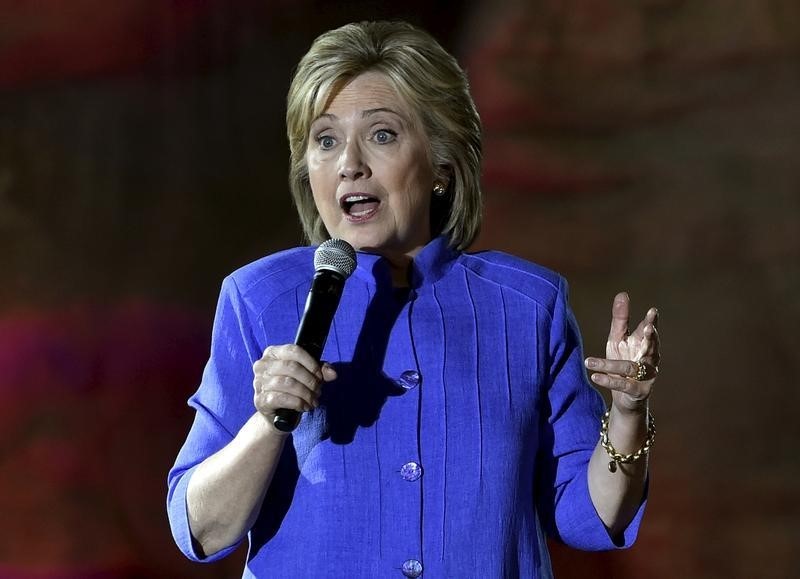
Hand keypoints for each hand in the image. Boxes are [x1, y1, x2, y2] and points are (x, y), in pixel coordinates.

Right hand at [252, 344, 336, 426]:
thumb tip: (332, 373)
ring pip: (288, 383)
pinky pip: (282, 398)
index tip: (320, 375)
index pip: (294, 350)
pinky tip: (304, 407)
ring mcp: (259, 383)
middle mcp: (262, 365)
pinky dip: (298, 403)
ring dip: (306, 393)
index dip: (311, 363)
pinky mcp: (260, 400)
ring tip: (313, 400)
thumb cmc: (292, 390)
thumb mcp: (307, 376)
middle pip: (292, 367)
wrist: (276, 415)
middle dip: (310, 380)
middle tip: (318, 390)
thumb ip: (320, 370)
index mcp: (272, 353)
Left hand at [585, 292, 659, 412]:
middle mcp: (649, 359)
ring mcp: (646, 376)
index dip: (651, 322)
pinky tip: (595, 376)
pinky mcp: (639, 391)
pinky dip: (609, 381)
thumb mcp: (617, 339)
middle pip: (651, 347)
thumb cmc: (622, 362)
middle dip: (651, 338)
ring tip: (589, 361)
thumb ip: (620, 319)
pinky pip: (624, 385)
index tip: (653, 311)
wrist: (625, 397)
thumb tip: (623, 294)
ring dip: (609, 365)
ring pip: (630, 368)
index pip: (649, 331)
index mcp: (643, 344)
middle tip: (648, 328)